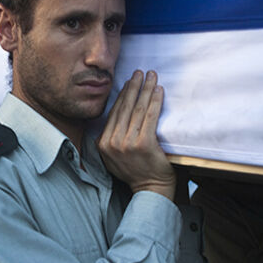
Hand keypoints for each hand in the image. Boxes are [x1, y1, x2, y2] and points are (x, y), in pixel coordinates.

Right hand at [97, 70, 175, 200]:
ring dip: (145, 89)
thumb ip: (109, 140)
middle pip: (125, 108)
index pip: (114, 113)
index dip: (122, 95)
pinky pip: (150, 116)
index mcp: (103, 144)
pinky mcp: (144, 144)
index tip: (129, 82)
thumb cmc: (136, 172)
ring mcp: (127, 143)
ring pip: (137, 109)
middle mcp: (112, 143)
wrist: (150, 189)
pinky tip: (158, 90)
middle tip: (140, 72)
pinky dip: (154, 100)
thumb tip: (113, 118)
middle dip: (133, 86)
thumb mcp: (112, 158)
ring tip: (151, 76)